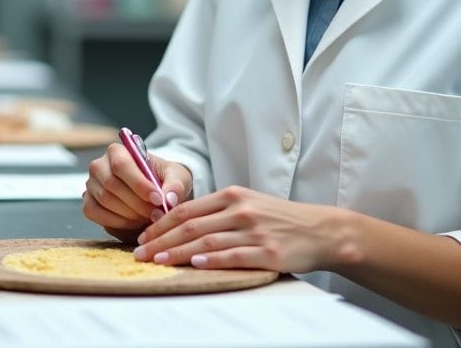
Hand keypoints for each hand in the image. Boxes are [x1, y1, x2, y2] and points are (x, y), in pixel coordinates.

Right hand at [83, 143, 191, 242]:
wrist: (154, 192)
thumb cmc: (164, 179)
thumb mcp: (177, 177)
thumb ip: (176, 186)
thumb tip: (169, 199)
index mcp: (118, 151)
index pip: (121, 165)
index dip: (139, 184)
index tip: (158, 200)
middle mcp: (99, 165)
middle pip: (111, 184)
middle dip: (136, 203)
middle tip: (156, 214)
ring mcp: (91, 184)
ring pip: (104, 200)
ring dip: (129, 213)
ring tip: (148, 217)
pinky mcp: (88, 203)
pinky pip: (95, 213)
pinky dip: (116, 222)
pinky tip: (134, 222)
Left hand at [131, 185, 335, 272]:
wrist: (320, 230)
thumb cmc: (279, 219)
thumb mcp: (248, 204)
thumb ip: (218, 211)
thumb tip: (179, 223)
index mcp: (233, 195)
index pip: (187, 209)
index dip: (161, 224)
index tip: (142, 237)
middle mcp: (241, 210)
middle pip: (191, 225)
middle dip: (161, 241)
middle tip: (140, 253)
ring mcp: (254, 231)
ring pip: (207, 241)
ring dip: (178, 252)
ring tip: (158, 261)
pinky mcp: (268, 252)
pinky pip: (234, 256)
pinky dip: (213, 260)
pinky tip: (196, 264)